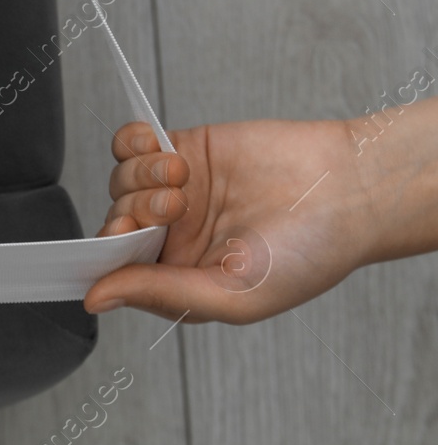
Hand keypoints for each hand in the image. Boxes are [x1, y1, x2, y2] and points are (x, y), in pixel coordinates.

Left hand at [85, 117, 378, 323]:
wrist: (349, 190)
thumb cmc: (306, 254)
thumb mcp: (232, 293)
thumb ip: (161, 294)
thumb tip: (95, 300)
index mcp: (181, 279)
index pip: (119, 270)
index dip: (108, 254)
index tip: (122, 236)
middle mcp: (175, 237)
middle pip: (117, 222)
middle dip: (133, 213)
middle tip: (174, 208)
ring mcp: (178, 192)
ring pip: (121, 183)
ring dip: (139, 177)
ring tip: (181, 177)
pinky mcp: (186, 151)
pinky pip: (133, 146)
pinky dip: (133, 144)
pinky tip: (159, 148)